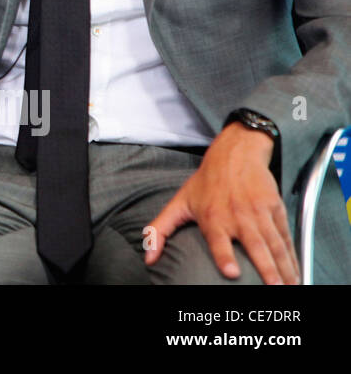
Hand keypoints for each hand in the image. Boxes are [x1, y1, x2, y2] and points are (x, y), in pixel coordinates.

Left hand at [144, 123, 296, 283]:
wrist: (235, 154)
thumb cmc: (205, 183)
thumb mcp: (178, 203)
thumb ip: (160, 231)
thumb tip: (148, 258)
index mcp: (212, 216)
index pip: (218, 239)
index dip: (224, 255)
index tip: (231, 272)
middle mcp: (237, 215)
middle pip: (255, 246)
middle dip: (266, 269)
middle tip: (273, 289)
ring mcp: (259, 212)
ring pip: (275, 245)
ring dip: (284, 268)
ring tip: (289, 288)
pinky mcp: (275, 209)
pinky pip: (285, 237)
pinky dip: (292, 257)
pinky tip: (296, 272)